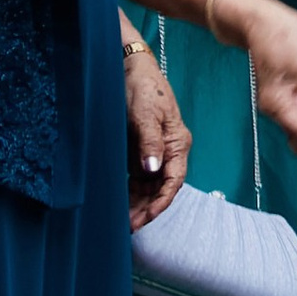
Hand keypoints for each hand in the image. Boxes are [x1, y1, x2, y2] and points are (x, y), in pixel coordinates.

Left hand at [122, 21, 191, 227]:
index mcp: (177, 142)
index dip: (161, 202)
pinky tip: (120, 204)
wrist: (128, 68)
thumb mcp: (145, 115)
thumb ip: (150, 144)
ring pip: (149, 186)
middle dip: (147, 208)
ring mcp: (153, 152)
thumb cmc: (142, 88)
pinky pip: (137, 178)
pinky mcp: (139, 150)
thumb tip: (152, 171)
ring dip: (138, 204)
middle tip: (129, 227)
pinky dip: (130, 192)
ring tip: (122, 222)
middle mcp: (168, 151)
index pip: (174, 180)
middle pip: (161, 188)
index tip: (146, 218)